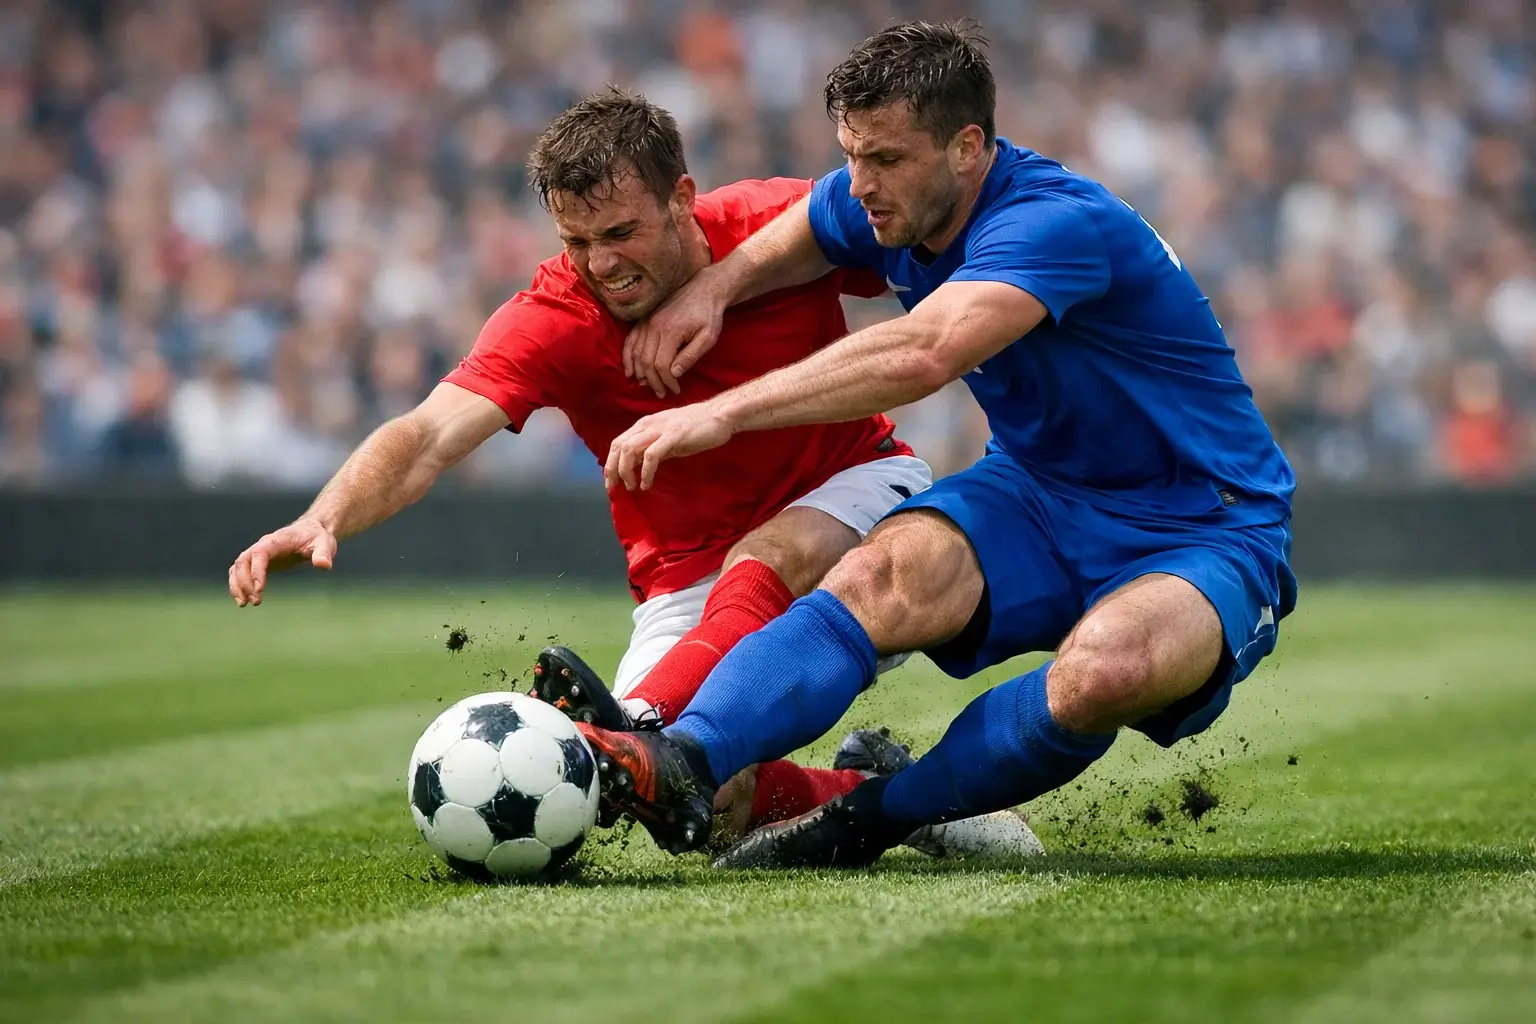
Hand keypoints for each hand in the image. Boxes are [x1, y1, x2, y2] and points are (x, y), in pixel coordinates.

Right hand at [228, 517, 337, 606]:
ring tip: (245, 604)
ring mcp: (258, 553)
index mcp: (276, 540)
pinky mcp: (258, 562)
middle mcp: (262, 545)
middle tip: (256, 601)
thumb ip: (323, 554)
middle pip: (243, 561)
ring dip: (237, 585)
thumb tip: (323, 565)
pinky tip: (244, 600)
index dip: (256, 570)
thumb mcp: (325, 544)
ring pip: (238, 567)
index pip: (259, 553)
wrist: (311, 532)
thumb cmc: (317, 538)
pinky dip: (238, 585)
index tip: (260, 589)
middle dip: (245, 582)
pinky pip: (240, 572)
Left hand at [604, 404, 734, 491]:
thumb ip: (652, 450)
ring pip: (630, 449)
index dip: (611, 463)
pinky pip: (651, 455)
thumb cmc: (696, 428)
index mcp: (644, 424)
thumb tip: (639, 466)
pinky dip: (646, 472)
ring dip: (626, 471)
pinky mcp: (672, 436)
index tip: (611, 481)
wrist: (719, 416)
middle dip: (612, 469)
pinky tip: (647, 483)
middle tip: (614, 487)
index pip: (619, 443)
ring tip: (631, 486)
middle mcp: (647, 425)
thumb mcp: (668, 439)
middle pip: (619, 446)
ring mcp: (660, 429)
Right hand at [623, 270, 727, 396]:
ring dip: (639, 372)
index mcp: (671, 331)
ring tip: (647, 385)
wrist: (704, 288)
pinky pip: (630, 340)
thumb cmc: (709, 315)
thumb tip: (673, 374)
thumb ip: (691, 356)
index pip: (661, 365)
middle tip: (661, 393)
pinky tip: (630, 370)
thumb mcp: (708, 337)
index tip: (675, 390)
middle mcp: (654, 325)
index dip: (666, 381)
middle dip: (653, 381)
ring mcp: (646, 321)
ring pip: (635, 352)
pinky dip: (628, 357)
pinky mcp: (644, 319)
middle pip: (646, 361)